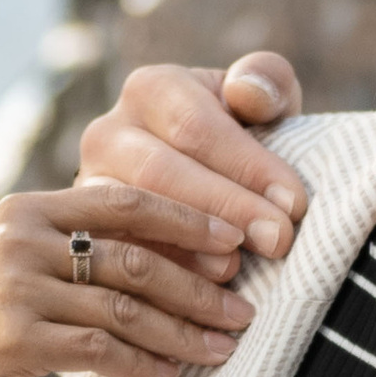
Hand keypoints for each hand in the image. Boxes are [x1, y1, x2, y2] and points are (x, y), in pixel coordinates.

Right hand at [0, 178, 254, 376]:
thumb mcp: (22, 261)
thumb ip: (81, 242)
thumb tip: (186, 243)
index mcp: (27, 208)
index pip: (125, 200)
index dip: (188, 218)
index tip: (237, 240)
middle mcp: (18, 239)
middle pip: (132, 257)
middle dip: (198, 286)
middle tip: (244, 310)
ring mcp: (12, 288)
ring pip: (123, 308)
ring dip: (182, 332)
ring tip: (223, 349)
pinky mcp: (11, 339)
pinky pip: (98, 348)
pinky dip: (140, 362)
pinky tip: (169, 374)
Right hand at [77, 53, 311, 262]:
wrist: (198, 179)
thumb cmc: (239, 139)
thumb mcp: (259, 102)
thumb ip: (265, 81)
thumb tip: (249, 93)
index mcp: (150, 89)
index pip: (196, 127)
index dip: (247, 167)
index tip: (294, 204)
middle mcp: (106, 134)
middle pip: (159, 172)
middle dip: (225, 208)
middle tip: (277, 241)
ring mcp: (84, 187)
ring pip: (128, 216)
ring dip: (187, 247)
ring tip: (238, 269)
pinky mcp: (81, 236)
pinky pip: (114, 260)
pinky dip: (160, 281)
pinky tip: (202, 295)